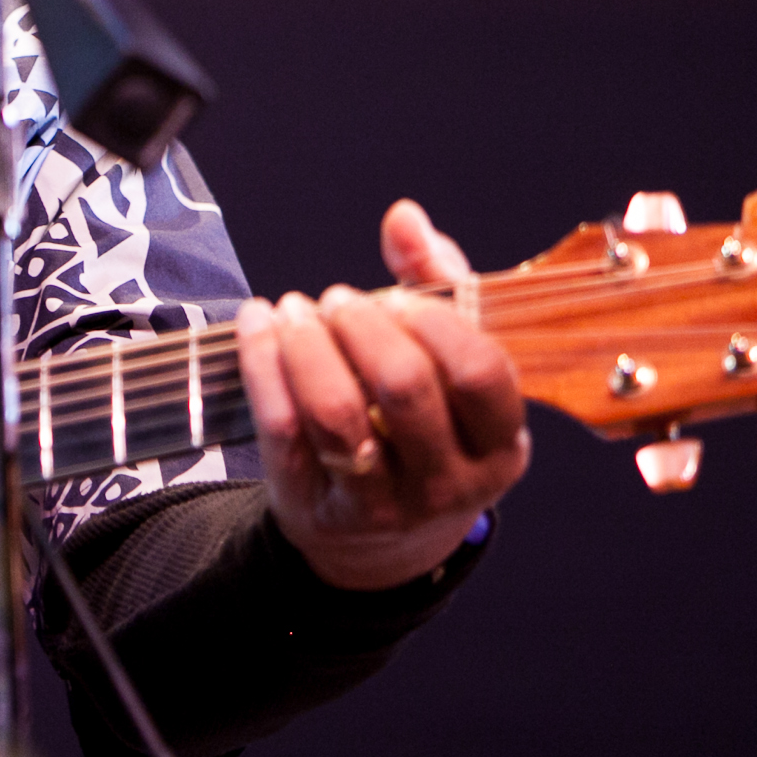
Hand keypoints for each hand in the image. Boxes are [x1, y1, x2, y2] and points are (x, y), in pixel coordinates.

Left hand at [233, 198, 530, 590]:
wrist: (379, 539)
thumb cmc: (421, 423)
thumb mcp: (448, 361)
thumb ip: (436, 281)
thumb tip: (404, 217)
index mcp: (500, 443)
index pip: (481, 374)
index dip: (434, 321)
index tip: (397, 298)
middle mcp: (449, 483)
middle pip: (404, 387)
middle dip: (361, 325)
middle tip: (337, 301)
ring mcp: (384, 504)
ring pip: (336, 415)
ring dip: (306, 345)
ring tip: (294, 311)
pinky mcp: (319, 507)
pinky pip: (282, 429)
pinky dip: (261, 364)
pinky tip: (257, 324)